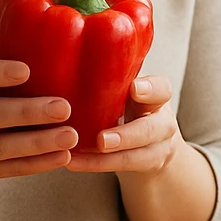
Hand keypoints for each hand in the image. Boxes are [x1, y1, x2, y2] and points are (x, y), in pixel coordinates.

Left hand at [66, 75, 181, 174]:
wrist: (153, 143)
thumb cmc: (128, 104)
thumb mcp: (127, 90)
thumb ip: (110, 76)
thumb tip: (58, 52)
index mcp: (157, 96)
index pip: (161, 89)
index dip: (149, 89)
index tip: (133, 88)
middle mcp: (162, 122)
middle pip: (150, 129)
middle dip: (126, 136)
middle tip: (101, 140)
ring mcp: (157, 148)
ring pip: (137, 156)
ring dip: (106, 159)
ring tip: (76, 156)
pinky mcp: (145, 166)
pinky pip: (120, 168)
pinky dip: (94, 165)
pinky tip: (70, 163)